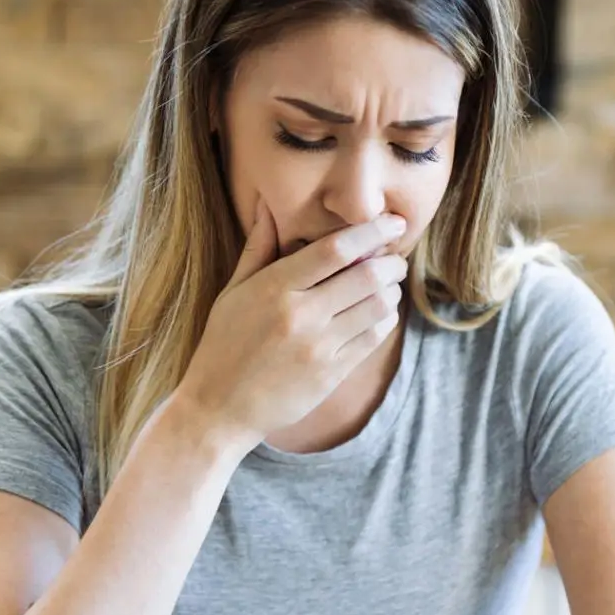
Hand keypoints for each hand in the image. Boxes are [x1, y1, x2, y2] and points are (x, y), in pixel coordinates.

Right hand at [174, 204, 408, 449]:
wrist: (219, 409)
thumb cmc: (223, 346)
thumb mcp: (232, 293)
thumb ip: (257, 249)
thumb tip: (267, 205)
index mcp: (274, 289)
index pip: (335, 250)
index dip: (371, 231)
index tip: (393, 221)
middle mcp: (300, 316)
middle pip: (366, 276)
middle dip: (391, 262)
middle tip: (395, 258)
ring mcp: (318, 348)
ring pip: (377, 308)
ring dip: (391, 292)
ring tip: (387, 286)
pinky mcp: (330, 375)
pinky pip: (372, 339)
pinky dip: (383, 321)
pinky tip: (377, 315)